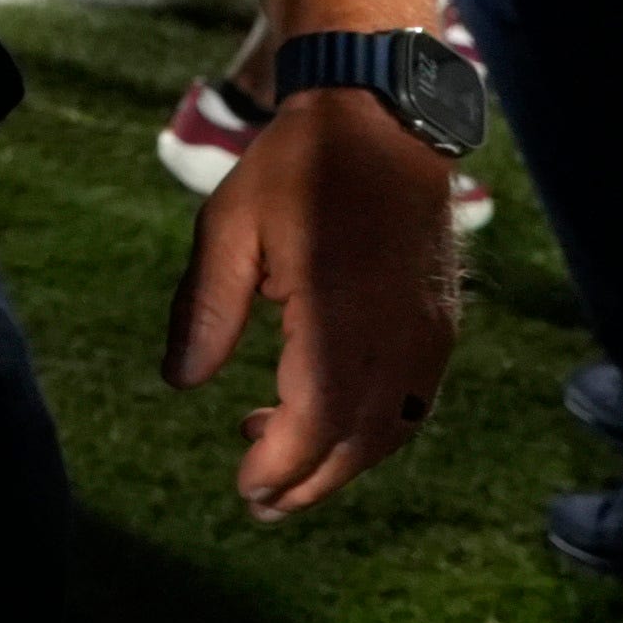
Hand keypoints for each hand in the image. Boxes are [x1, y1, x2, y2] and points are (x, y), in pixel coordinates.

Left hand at [167, 86, 459, 514]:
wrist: (381, 120)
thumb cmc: (295, 168)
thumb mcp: (228, 227)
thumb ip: (206, 310)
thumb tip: (181, 383)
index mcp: (341, 310)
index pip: (318, 417)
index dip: (284, 463)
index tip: (245, 487)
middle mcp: (399, 332)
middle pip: (361, 439)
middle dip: (310, 481)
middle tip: (258, 503)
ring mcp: (429, 331)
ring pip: (394, 428)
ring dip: (341, 460)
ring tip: (279, 462)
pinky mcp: (441, 324)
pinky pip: (414, 401)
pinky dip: (373, 428)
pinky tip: (325, 417)